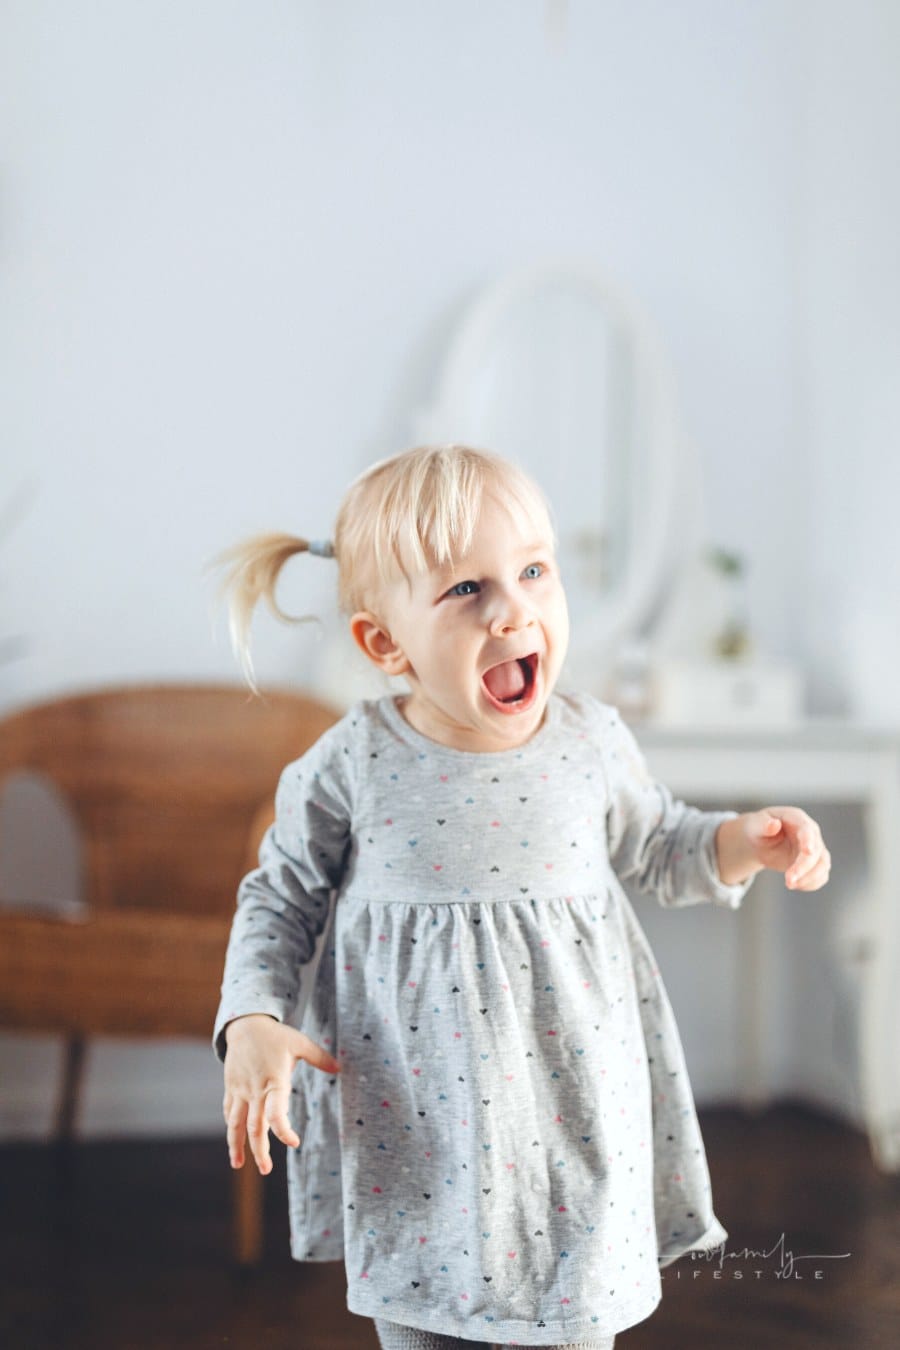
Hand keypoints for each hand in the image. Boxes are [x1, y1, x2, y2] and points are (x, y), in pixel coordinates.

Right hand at [223, 1014, 340, 1174]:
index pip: (276, 1111)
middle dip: (259, 1150)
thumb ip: (320, 1058)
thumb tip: (340, 1068)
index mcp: (274, 1080)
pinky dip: (232, 1127)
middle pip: (255, 1125)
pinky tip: (235, 1141)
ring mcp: (240, 1090)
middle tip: (266, 1171)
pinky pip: (230, 1112)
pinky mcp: (231, 1088)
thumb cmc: (276, 1036)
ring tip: (239, 1166)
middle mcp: (255, 1089)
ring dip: (236, 1146)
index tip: (294, 1142)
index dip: (283, 1129)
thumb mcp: (300, 1043)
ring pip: (236, 1123)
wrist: (245, 1024)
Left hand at [744, 806, 830, 890]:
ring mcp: (815, 848)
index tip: (808, 852)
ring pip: (823, 865)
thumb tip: (773, 824)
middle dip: (804, 867)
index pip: (807, 829)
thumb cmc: (758, 829)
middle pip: (816, 851)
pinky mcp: (814, 863)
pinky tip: (796, 885)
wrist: (761, 842)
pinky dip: (811, 883)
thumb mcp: (756, 825)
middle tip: (789, 881)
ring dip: (809, 878)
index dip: (809, 840)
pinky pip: (821, 876)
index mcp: (797, 818)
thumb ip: (764, 825)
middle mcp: (811, 832)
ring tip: (790, 885)